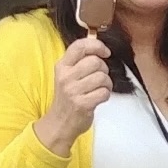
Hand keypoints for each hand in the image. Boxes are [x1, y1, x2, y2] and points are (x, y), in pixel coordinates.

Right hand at [40, 36, 113, 153]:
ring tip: (100, 89)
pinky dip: (106, 95)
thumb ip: (80, 61)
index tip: (105, 52)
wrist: (60, 122)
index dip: (97, 45)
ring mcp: (73, 91)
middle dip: (104, 69)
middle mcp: (65, 76)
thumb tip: (100, 48)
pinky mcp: (82, 104)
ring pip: (102, 77)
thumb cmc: (69, 97)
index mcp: (62, 66)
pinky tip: (98, 98)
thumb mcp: (68, 75)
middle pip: (95, 61)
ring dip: (107, 84)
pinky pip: (104, 92)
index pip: (79, 46)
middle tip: (100, 78)